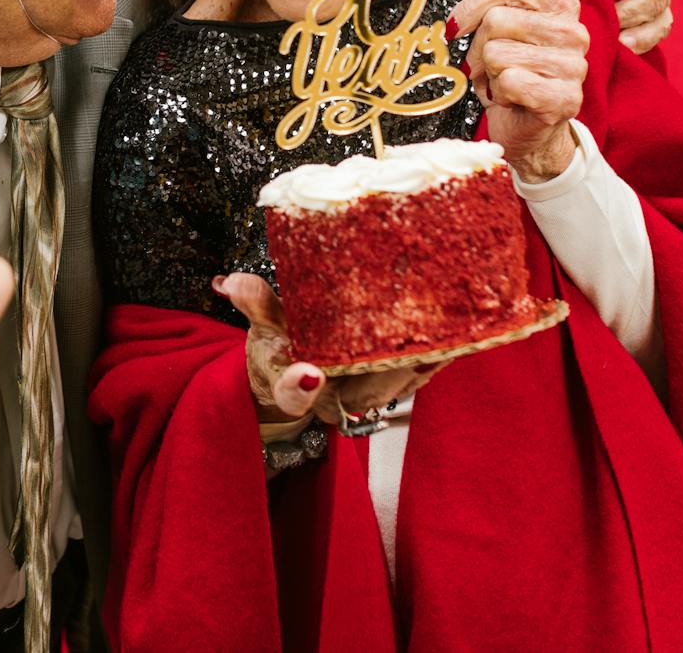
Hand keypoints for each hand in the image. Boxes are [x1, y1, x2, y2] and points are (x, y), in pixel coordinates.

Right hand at [215, 274, 448, 424]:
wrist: (297, 373)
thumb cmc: (280, 347)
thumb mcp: (263, 325)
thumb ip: (255, 304)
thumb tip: (229, 282)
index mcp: (292, 388)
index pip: (290, 394)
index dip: (298, 386)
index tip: (307, 372)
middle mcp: (332, 400)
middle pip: (359, 390)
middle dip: (387, 366)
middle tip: (409, 335)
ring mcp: (365, 397)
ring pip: (395, 385)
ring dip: (421, 358)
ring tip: (443, 324)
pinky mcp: (392, 388)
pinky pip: (417, 375)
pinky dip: (435, 353)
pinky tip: (454, 328)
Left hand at [449, 0, 587, 182]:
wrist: (528, 127)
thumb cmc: (513, 74)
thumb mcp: (501, 26)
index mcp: (561, 5)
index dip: (470, 5)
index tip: (456, 26)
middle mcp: (575, 31)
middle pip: (497, 20)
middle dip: (479, 47)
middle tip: (487, 64)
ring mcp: (575, 66)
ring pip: (498, 53)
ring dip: (488, 73)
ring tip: (502, 81)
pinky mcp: (565, 99)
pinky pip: (509, 82)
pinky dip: (499, 94)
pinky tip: (512, 98)